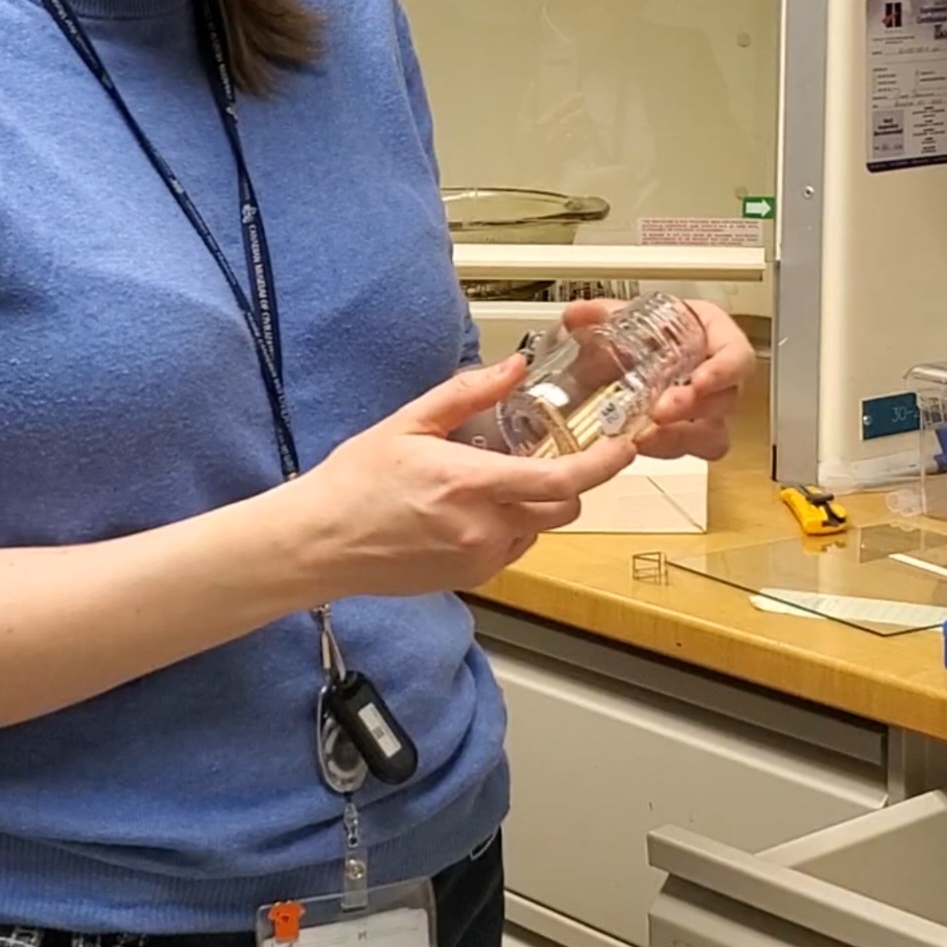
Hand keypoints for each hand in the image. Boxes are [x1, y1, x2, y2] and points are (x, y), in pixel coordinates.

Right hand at [293, 355, 636, 598]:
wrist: (321, 542)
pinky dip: (508, 527)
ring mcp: (478, 559)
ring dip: (533, 505)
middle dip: (566, 482)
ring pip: (538, 529)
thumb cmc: (355, 482)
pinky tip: (468, 510)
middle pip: (563, 508)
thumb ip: (467, 393)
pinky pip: (511, 549)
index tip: (624, 446)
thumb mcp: (408, 422)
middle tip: (538, 455)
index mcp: (469, 484)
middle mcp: (482, 528)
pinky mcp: (471, 578)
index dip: (603, 465)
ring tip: (488, 481)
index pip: (560, 481)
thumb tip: (513, 368)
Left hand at [558, 298, 754, 461]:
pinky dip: (663, 449)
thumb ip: (596, 314)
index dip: (725, 370)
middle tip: (660, 411)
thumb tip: (578, 314)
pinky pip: (687, 449)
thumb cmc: (636, 331)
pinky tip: (637, 444)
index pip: (737, 354)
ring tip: (644, 437)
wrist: (615, 358)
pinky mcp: (686, 432)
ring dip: (680, 438)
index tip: (700, 382)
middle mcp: (714, 374)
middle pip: (726, 399)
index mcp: (710, 335)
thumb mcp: (616, 316)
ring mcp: (703, 408)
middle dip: (694, 409)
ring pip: (713, 433)